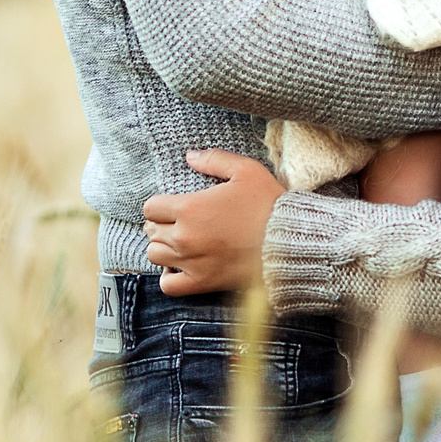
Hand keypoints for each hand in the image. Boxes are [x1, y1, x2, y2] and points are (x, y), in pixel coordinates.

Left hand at [142, 150, 281, 295]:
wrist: (289, 242)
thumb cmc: (268, 204)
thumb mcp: (246, 171)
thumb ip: (214, 160)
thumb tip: (190, 156)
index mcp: (189, 208)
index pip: (151, 207)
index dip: (160, 204)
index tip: (174, 206)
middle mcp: (184, 237)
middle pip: (151, 231)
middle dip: (161, 224)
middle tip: (179, 223)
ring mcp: (191, 262)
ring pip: (155, 256)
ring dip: (164, 248)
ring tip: (180, 243)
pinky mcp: (202, 283)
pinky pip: (168, 285)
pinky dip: (169, 277)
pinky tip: (181, 267)